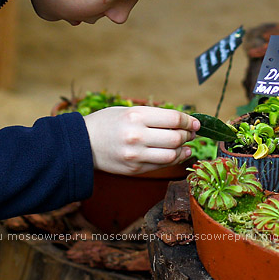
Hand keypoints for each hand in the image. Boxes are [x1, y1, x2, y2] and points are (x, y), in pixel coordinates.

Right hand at [83, 106, 200, 174]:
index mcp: (136, 115)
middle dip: (188, 135)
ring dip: (184, 149)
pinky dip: (174, 160)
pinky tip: (178, 154)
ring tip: (187, 145)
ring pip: (172, 154)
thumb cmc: (106, 123)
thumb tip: (181, 121)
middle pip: (176, 137)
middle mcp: (137, 135)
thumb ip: (153, 116)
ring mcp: (136, 154)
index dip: (189, 121)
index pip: (173, 118)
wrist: (82, 144)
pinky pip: (162, 166)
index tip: (195, 123)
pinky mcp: (135, 169)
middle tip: (191, 133)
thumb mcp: (127, 111)